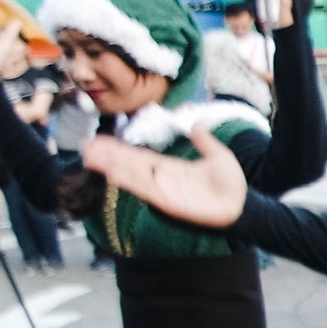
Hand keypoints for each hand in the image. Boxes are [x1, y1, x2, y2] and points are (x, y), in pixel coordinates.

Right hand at [82, 124, 247, 229]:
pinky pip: (143, 189)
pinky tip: (111, 172)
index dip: (119, 149)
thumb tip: (197, 123)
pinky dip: (128, 181)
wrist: (242, 204)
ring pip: (131, 175)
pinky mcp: (166, 201)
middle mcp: (161, 178)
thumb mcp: (218, 156)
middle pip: (128, 164)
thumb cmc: (231, 183)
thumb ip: (204, 141)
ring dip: (110, 166)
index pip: (139, 156)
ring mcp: (162, 189)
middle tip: (83, 146)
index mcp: (170, 167)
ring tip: (89, 156)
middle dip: (107, 155)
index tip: (99, 140)